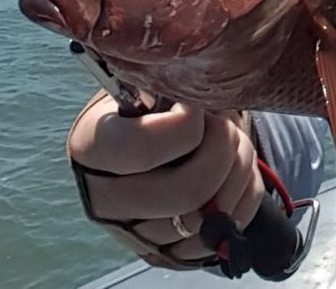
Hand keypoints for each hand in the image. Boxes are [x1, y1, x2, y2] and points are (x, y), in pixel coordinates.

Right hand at [67, 92, 263, 262]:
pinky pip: (223, 235)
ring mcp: (135, 234)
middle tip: (227, 125)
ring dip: (239, 170)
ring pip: (209, 218)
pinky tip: (236, 172)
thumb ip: (169, 83)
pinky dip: (243, 197)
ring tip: (234, 142)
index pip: (139, 148)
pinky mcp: (167, 254)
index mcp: (91, 147)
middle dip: (225, 149)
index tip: (198, 104)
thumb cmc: (157, 102)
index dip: (186, 124)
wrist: (160, 132)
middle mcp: (104, 198)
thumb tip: (199, 92)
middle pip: (186, 192)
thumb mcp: (153, 81)